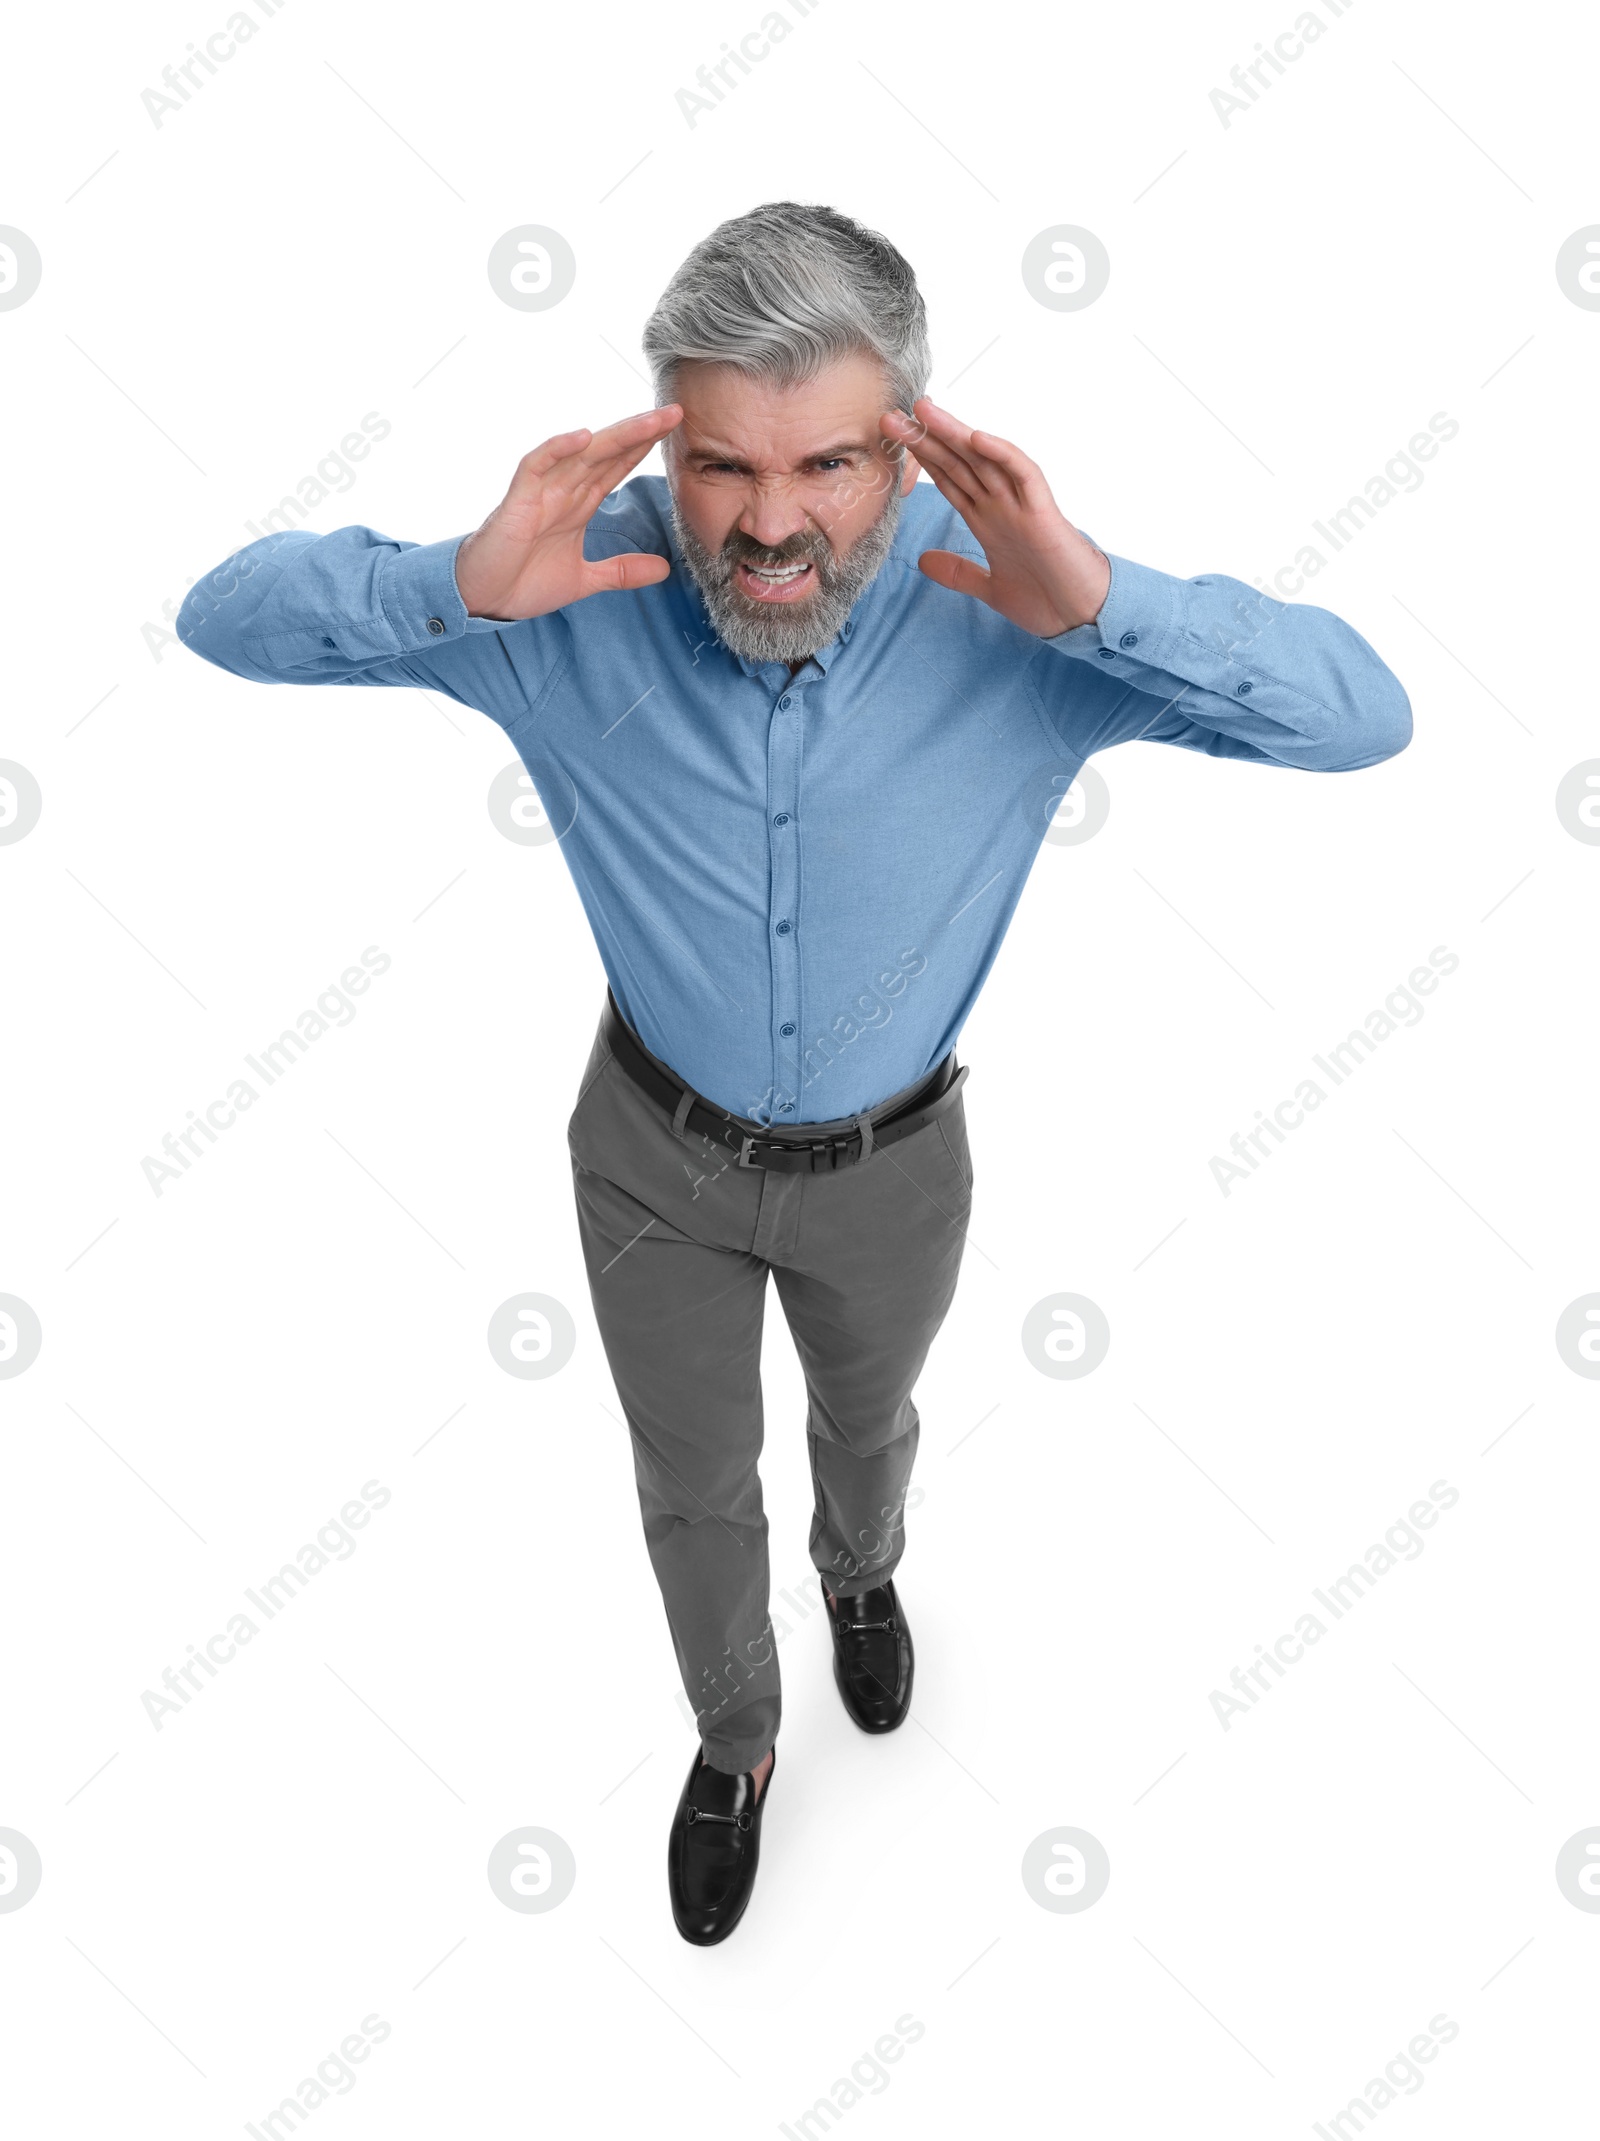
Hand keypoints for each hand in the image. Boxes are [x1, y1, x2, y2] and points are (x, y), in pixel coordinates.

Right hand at [454, 406, 682, 619]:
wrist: (483, 600)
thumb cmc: (522, 582)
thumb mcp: (585, 580)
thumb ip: (621, 571)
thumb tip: (663, 569)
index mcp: (577, 505)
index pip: (616, 467)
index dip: (643, 448)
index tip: (675, 430)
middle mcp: (562, 491)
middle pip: (606, 453)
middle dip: (640, 433)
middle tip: (675, 412)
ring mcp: (540, 492)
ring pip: (580, 453)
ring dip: (614, 435)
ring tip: (647, 421)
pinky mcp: (517, 501)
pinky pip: (536, 465)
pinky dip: (556, 449)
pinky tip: (582, 437)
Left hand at [880, 399, 1110, 637]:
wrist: (1081, 619)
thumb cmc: (1046, 601)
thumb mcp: (988, 588)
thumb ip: (958, 572)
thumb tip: (922, 561)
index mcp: (988, 521)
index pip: (949, 480)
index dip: (922, 458)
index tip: (893, 438)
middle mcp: (1002, 506)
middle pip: (959, 463)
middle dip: (926, 439)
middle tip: (891, 416)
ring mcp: (1023, 506)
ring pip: (985, 460)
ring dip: (955, 434)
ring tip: (924, 411)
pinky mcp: (1044, 513)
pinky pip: (1024, 475)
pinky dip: (1002, 454)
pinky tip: (977, 437)